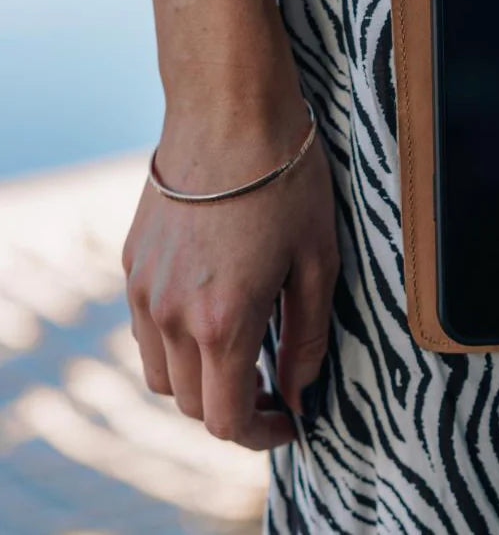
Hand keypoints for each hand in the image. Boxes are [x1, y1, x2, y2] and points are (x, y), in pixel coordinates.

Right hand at [121, 82, 340, 449]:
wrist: (229, 112)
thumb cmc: (288, 180)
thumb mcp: (318, 259)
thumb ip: (308, 335)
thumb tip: (301, 387)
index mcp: (223, 321)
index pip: (226, 419)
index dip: (262, 433)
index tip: (290, 419)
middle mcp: (171, 315)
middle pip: (190, 403)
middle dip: (235, 407)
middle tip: (276, 385)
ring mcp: (144, 288)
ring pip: (160, 371)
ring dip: (200, 377)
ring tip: (244, 348)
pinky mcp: (132, 262)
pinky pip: (147, 327)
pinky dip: (176, 340)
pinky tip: (214, 308)